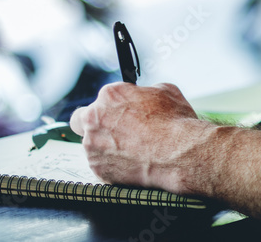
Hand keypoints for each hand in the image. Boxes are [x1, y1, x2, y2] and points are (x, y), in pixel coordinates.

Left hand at [69, 82, 209, 194]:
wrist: (178, 154)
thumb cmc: (174, 122)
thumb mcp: (166, 91)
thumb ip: (147, 91)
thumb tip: (146, 94)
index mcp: (109, 95)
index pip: (101, 99)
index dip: (113, 108)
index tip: (122, 115)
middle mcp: (94, 118)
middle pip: (82, 121)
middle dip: (95, 126)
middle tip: (114, 132)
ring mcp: (93, 146)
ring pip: (92, 146)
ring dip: (106, 148)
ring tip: (131, 152)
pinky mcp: (98, 169)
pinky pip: (101, 166)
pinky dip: (113, 166)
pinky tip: (132, 164)